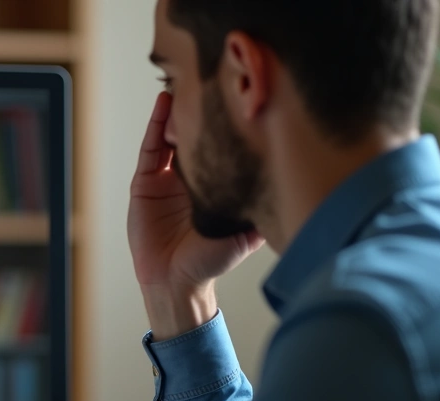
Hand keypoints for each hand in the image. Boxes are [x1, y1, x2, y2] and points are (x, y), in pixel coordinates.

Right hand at [128, 91, 262, 338]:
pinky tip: (165, 103)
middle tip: (217, 79)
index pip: (221, 144)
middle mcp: (192, 175)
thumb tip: (293, 189)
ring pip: (173, 133)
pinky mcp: (145, 181)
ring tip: (190, 82)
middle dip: (205, 107)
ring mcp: (167, 176)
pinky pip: (150, 148)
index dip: (229, 122)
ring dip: (180, 109)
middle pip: (197, 132)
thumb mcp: (245, 233)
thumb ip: (262, 212)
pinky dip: (156, 125)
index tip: (242, 96)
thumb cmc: (210, 260)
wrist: (176, 282)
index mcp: (214, 182)